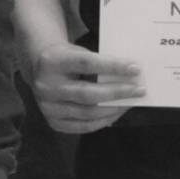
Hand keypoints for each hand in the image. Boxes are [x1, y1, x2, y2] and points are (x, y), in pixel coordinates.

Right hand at [28, 40, 143, 133]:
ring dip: (113, 109)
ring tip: (131, 102)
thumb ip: (98, 62)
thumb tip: (130, 74)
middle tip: (139, 90)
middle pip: (87, 93)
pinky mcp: (52, 122)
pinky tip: (116, 113)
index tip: (135, 69)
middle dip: (117, 93)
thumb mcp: (77, 51)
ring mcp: (47, 107)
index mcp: (52, 61)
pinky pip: (82, 127)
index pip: (86, 63)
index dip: (112, 66)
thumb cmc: (67, 57)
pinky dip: (102, 121)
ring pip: (86, 113)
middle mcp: (46, 86)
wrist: (40, 69)